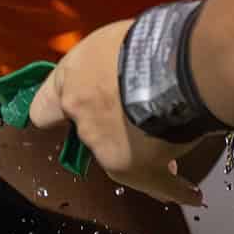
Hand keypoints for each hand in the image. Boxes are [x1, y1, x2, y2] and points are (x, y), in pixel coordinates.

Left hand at [29, 22, 205, 207]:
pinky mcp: (132, 166)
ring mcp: (103, 144)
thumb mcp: (117, 39)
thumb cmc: (151, 39)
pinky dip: (174, 189)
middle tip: (140, 118)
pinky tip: (190, 194)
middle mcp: (80, 114)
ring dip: (141, 151)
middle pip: (88, 132)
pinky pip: (157, 183)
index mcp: (72, 79)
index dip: (59, 112)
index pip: (44, 109)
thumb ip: (110, 63)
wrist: (175, 61)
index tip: (66, 115)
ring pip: (120, 157)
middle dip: (112, 128)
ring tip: (174, 142)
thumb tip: (125, 69)